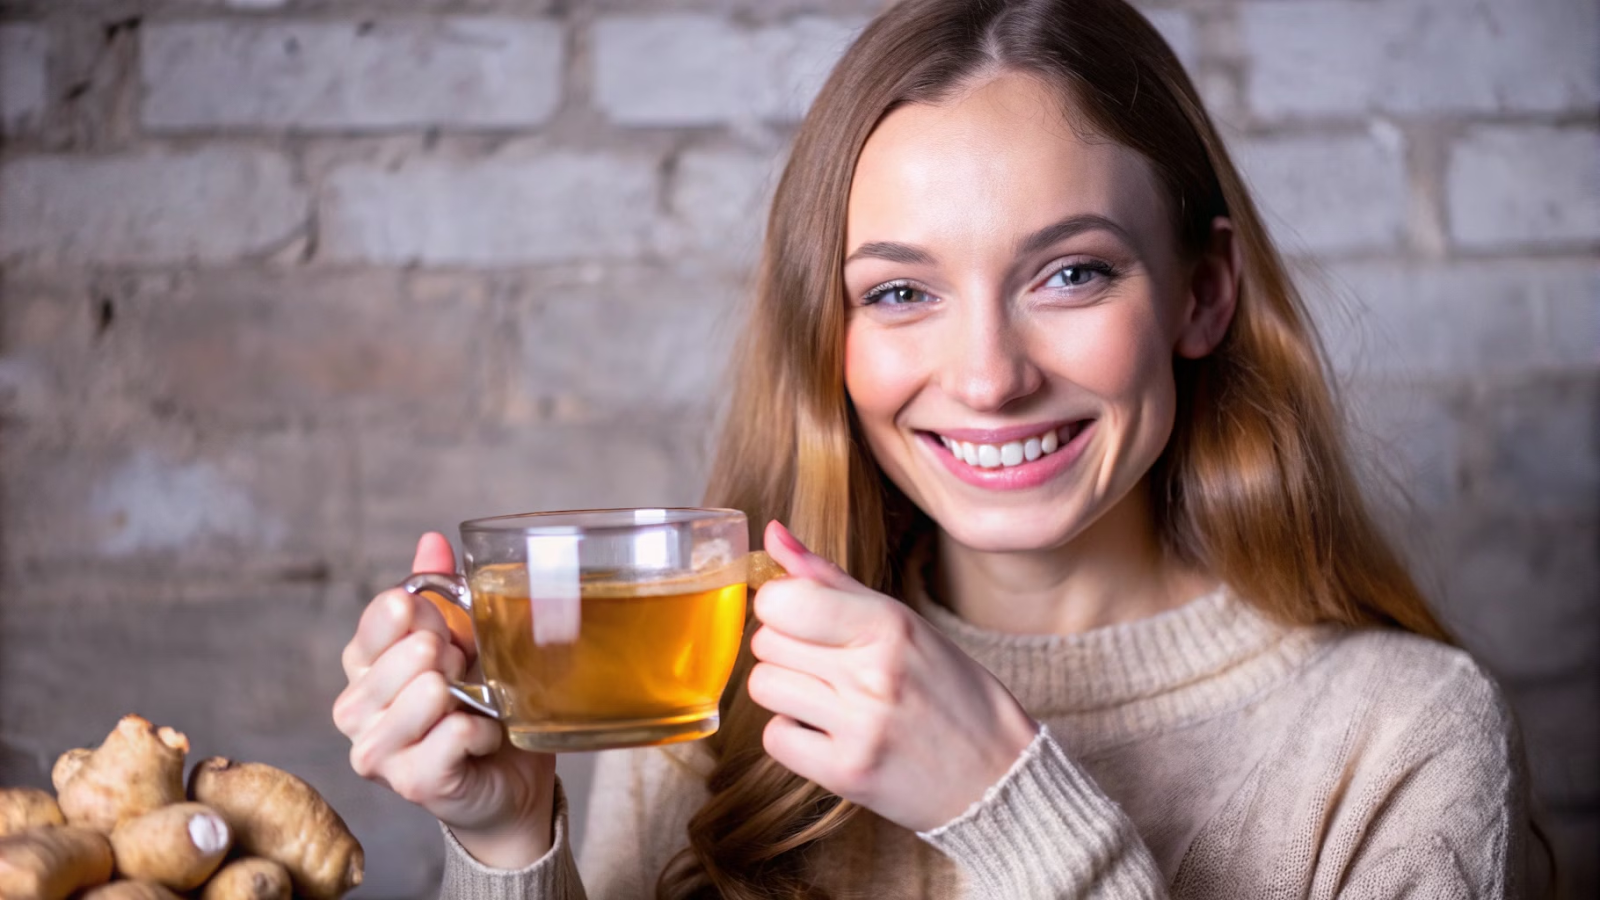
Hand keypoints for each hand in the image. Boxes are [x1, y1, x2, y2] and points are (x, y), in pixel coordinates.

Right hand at [333, 533, 556, 868]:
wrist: (509, 774)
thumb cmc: (479, 700)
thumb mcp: (465, 635)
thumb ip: (442, 589)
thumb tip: (432, 540)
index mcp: (362, 662)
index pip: (382, 616)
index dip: (428, 617)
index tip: (449, 633)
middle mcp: (354, 707)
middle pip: (409, 653)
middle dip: (454, 659)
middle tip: (467, 679)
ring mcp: (376, 750)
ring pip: (427, 694)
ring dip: (469, 696)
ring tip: (475, 706)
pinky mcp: (410, 783)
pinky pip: (456, 735)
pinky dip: (483, 730)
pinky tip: (484, 737)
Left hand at [747, 521, 1039, 831]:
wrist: (996, 773)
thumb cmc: (949, 690)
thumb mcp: (903, 623)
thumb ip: (831, 580)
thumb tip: (772, 534)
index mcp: (889, 625)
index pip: (780, 599)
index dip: (781, 606)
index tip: (805, 619)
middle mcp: (873, 673)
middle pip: (766, 642)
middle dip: (786, 647)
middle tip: (827, 663)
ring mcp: (860, 726)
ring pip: (763, 686)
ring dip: (786, 690)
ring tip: (828, 697)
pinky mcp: (847, 772)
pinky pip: (775, 738)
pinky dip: (793, 735)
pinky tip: (829, 732)